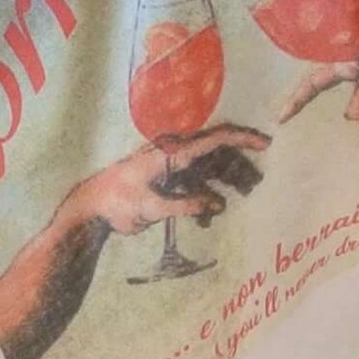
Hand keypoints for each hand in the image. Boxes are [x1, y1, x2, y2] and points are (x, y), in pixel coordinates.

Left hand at [67, 128, 270, 237]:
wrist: (93, 206)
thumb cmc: (118, 202)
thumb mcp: (150, 208)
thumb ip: (183, 206)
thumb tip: (216, 205)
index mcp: (173, 154)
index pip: (216, 139)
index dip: (243, 138)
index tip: (266, 144)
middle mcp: (175, 155)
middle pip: (217, 153)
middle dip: (239, 166)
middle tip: (257, 184)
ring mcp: (172, 168)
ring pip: (208, 169)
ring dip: (226, 183)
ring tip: (244, 197)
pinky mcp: (167, 181)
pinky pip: (195, 185)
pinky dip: (205, 199)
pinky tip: (207, 220)